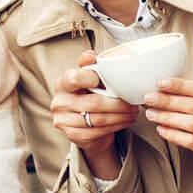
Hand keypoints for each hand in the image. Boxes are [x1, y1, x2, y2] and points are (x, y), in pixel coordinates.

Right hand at [51, 51, 138, 178]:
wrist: (83, 123)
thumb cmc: (87, 93)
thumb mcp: (88, 77)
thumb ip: (89, 64)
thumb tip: (91, 56)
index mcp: (62, 83)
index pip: (74, 78)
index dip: (90, 78)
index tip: (104, 80)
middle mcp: (59, 102)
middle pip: (93, 103)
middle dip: (117, 104)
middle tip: (132, 103)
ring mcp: (64, 121)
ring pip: (98, 119)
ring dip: (120, 116)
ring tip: (133, 112)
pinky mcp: (72, 136)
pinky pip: (98, 132)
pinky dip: (116, 126)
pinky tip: (125, 121)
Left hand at [144, 78, 192, 190]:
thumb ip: (192, 101)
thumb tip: (161, 91)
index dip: (181, 85)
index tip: (161, 82)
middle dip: (169, 100)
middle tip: (149, 98)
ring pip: (192, 123)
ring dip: (168, 117)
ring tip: (151, 114)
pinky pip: (192, 141)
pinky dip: (174, 135)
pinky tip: (162, 130)